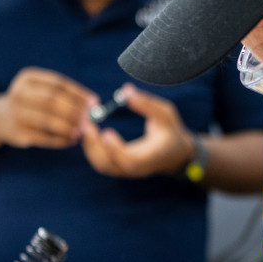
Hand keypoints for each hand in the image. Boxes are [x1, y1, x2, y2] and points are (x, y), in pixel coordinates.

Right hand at [0, 67, 95, 148]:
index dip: (78, 94)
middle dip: (74, 110)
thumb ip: (66, 95)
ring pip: (47, 120)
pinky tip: (72, 140)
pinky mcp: (18, 133)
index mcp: (28, 78)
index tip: (94, 102)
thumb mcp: (43, 91)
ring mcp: (16, 113)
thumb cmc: (34, 103)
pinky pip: (44, 137)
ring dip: (69, 126)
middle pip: (52, 101)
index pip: (58, 84)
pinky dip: (61, 140)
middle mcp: (19, 93)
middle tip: (89, 118)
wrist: (2, 118)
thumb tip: (94, 104)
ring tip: (82, 131)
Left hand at [80, 83, 196, 177]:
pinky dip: (92, 147)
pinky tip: (90, 129)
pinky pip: (101, 161)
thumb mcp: (166, 114)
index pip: (129, 160)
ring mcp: (126, 170)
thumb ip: (148, 104)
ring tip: (86, 122)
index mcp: (149, 157)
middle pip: (108, 165)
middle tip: (87, 122)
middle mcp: (135, 168)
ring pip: (101, 165)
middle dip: (94, 145)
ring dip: (90, 145)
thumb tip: (126, 91)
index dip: (115, 149)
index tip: (107, 132)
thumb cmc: (172, 131)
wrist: (175, 153)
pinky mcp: (119, 167)